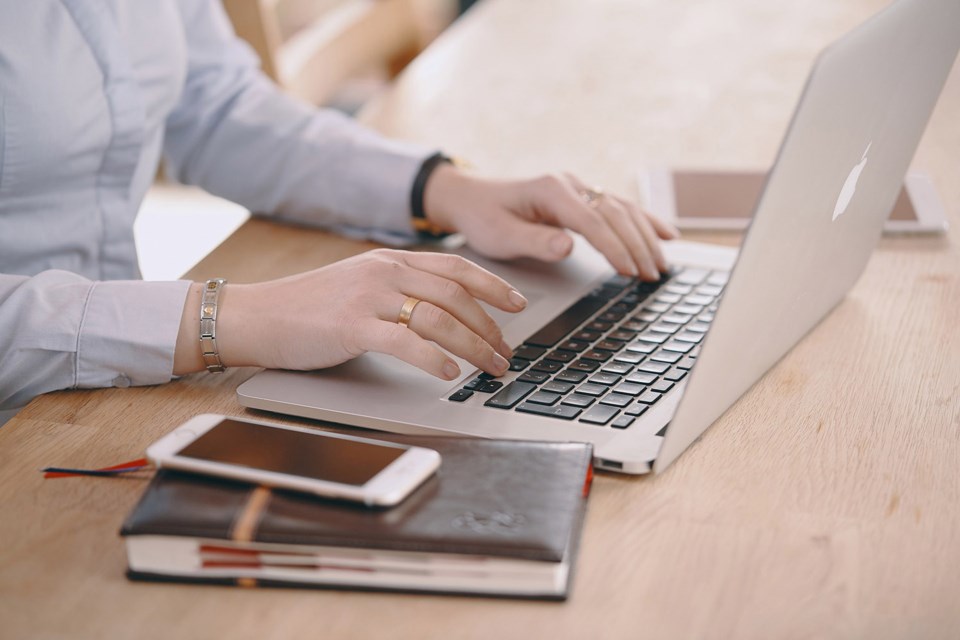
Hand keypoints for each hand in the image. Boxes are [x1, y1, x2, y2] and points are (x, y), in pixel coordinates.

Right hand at [174, 249, 526, 379]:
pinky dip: (434, 358)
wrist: (257, 315)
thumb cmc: (308, 307)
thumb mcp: (360, 285)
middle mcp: (385, 272)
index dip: (493, 285)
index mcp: (390, 260)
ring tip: (491, 367)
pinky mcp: (352, 326)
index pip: (456, 267)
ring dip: (474, 346)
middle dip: (490, 327)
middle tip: (507, 353)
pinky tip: (451, 373)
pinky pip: (405, 342)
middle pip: (456, 296)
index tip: (519, 304)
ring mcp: (369, 297)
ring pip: (439, 318)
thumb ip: (398, 289)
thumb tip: (443, 314)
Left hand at [423, 165, 678, 279]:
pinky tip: (667, 235)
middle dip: (637, 245)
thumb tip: (568, 246)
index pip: (592, 221)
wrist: (471, 197)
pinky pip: (620, 208)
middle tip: (652, 275)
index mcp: (550, 190)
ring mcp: (578, 188)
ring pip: (623, 209)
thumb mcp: (500, 236)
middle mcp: (569, 184)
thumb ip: (534, 241)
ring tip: (661, 266)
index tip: (629, 271)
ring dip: (645, 237)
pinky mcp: (582, 197)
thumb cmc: (483, 217)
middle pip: (615, 213)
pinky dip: (645, 221)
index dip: (614, 247)